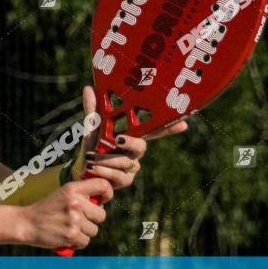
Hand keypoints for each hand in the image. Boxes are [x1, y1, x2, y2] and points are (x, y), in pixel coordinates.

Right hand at [20, 177, 112, 249]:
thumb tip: (102, 201)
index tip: (102, 200)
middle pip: (101, 215)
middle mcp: (75, 203)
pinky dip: (77, 242)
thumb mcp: (61, 194)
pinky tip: (66, 236)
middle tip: (78, 219)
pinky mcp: (72, 235)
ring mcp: (74, 220)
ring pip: (94, 230)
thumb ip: (81, 194)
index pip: (103, 185)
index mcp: (72, 189)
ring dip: (84, 232)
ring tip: (69, 227)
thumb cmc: (46, 209)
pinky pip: (85, 241)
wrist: (26, 223)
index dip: (107, 193)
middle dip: (92, 219)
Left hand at [71, 86, 188, 189]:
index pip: (152, 131)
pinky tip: (92, 167)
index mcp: (131, 137)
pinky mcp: (125, 181)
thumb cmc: (92, 147)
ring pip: (125, 162)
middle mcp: (134, 152)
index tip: (184, 123)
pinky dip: (103, 170)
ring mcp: (132, 167)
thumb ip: (93, 110)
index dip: (169, 128)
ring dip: (106, 159)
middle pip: (141, 146)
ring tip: (91, 157)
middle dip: (131, 142)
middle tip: (118, 139)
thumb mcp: (91, 128)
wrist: (83, 170)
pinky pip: (117, 175)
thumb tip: (89, 87)